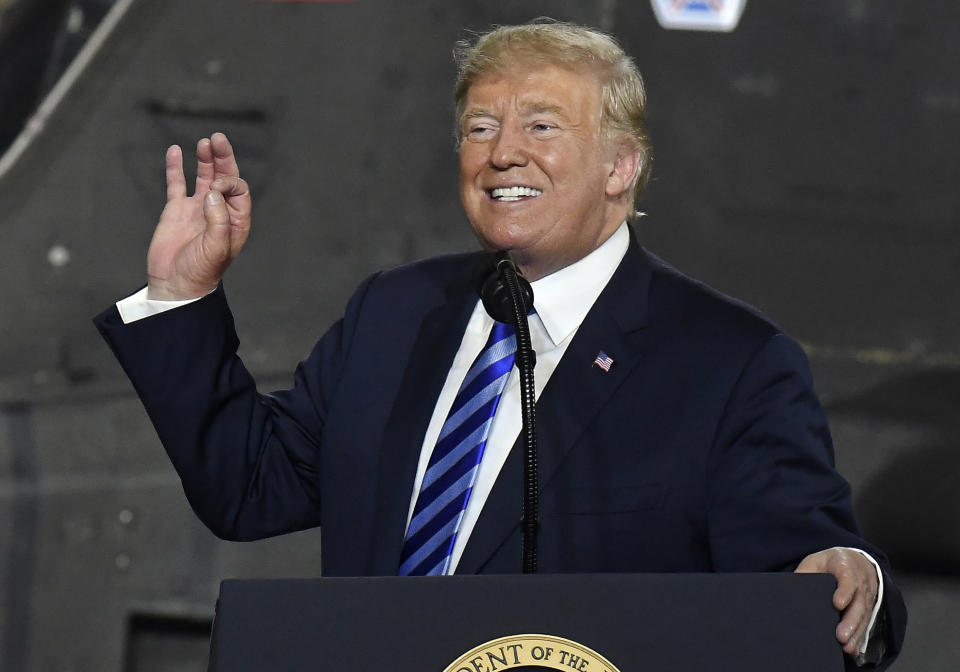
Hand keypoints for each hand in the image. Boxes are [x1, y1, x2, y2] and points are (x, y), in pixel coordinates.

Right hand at [146, 132, 250, 299]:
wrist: (175, 285)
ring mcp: (197, 209)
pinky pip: (176, 184)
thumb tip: (213, 191)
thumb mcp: (216, 248)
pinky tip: (175, 151)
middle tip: (218, 139)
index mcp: (235, 220)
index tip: (215, 187)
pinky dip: (175, 168)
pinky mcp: (176, 210)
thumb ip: (218, 219)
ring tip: (205, 142)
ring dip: (205, 159)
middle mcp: (218, 211)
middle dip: (223, 158)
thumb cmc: (201, 271)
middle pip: (224, 177)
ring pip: (203, 177)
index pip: (238, 189)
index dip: (229, 181)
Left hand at [795, 547, 877, 655]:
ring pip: (863, 617)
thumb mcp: (817, 560)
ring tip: (846, 646)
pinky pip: (865, 625)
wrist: (857, 561)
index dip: (844, 592)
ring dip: (855, 633)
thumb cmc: (833, 562)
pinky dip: (859, 638)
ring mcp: (866, 598)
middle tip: (840, 635)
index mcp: (847, 568)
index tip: (837, 604)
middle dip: (850, 622)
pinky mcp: (868, 610)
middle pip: (858, 605)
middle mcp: (860, 584)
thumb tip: (791, 587)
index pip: (848, 580)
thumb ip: (806, 571)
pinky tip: (853, 649)